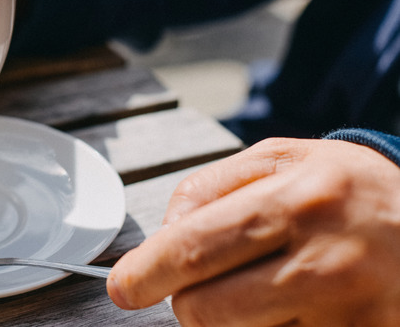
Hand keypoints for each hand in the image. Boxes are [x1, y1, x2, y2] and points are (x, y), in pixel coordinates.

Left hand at [107, 137, 399, 325]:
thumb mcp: (280, 160)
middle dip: (188, 301)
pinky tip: (295, 307)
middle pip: (206, 311)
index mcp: (298, 201)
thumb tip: (163, 235)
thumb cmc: (344, 190)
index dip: (146, 273)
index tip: (123, 287)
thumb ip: (209, 188)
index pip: (195, 248)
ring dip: (232, 321)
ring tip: (267, 287)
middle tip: (205, 283)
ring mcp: (347, 316)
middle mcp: (326, 262)